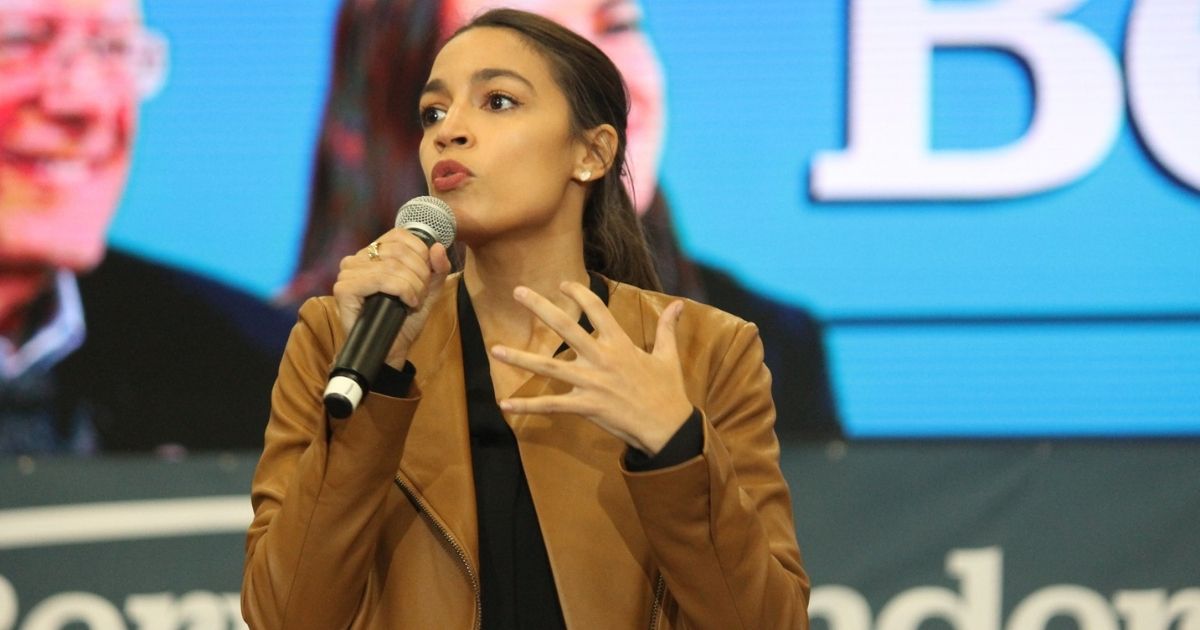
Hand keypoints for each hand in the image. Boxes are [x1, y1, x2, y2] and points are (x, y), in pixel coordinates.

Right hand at [332, 229, 452, 367]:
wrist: (392, 349)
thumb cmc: (406, 319)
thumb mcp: (429, 289)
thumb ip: (437, 268)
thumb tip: (438, 246)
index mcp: (374, 252)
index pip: (400, 236)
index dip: (421, 254)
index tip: (426, 277)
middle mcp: (357, 258)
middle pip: (399, 250)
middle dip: (420, 274)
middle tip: (420, 294)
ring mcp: (348, 272)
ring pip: (393, 265)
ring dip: (413, 285)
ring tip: (413, 301)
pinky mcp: (344, 288)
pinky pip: (381, 279)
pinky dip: (402, 290)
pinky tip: (405, 303)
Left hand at [490, 281, 692, 455]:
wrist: (668, 427)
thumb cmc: (667, 391)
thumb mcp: (669, 356)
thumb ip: (667, 328)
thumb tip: (679, 304)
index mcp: (620, 343)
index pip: (596, 308)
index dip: (578, 293)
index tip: (562, 284)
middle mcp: (602, 358)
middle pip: (566, 327)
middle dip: (541, 308)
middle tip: (518, 291)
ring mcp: (592, 382)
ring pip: (550, 367)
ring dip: (521, 358)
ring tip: (495, 350)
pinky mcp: (586, 406)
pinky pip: (551, 405)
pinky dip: (527, 406)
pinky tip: (505, 405)